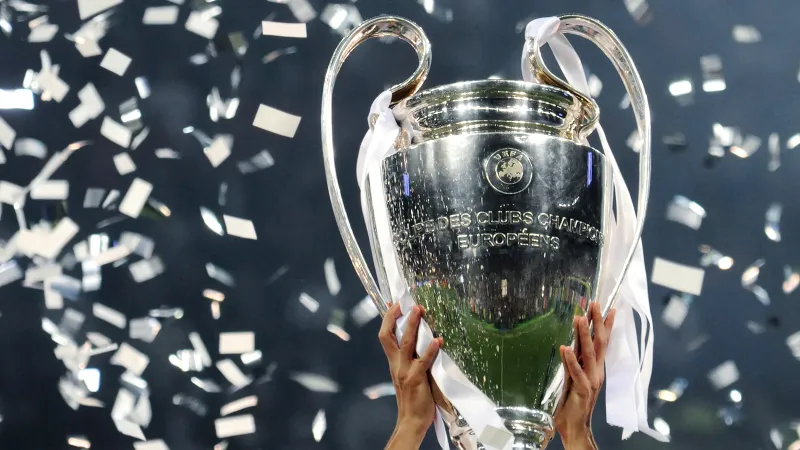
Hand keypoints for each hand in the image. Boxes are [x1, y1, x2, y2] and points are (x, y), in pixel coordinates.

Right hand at [379, 302, 441, 449]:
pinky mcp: (416, 379)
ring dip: (412, 325)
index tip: (394, 303)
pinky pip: (423, 361)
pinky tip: (438, 340)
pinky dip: (430, 349)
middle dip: (395, 317)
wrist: (412, 419)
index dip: (387, 319)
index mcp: (393, 362)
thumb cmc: (413, 397)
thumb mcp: (407, 374)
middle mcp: (396, 364)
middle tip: (405, 303)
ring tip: (419, 311)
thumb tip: (420, 340)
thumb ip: (411, 358)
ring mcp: (405, 371)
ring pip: (406, 343)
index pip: (385, 336)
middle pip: (388, 336)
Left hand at [555, 302, 615, 449]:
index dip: (605, 324)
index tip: (607, 307)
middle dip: (597, 322)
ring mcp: (591, 381)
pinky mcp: (582, 390)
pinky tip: (565, 348)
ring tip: (579, 318)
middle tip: (594, 303)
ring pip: (589, 353)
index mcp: (595, 368)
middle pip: (600, 343)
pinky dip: (570, 360)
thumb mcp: (572, 376)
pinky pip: (576, 372)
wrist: (574, 427)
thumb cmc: (572, 402)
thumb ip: (573, 361)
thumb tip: (569, 343)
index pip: (602, 342)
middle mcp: (596, 372)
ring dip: (584, 335)